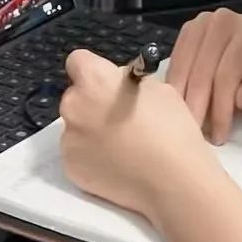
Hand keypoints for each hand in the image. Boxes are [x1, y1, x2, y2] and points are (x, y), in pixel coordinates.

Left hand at [60, 50, 214, 219]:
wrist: (173, 181)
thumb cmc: (171, 127)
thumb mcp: (158, 88)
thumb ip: (128, 83)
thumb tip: (118, 86)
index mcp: (95, 80)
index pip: (77, 60)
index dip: (94, 69)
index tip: (109, 83)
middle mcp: (73, 106)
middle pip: (76, 95)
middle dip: (92, 101)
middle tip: (119, 117)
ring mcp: (68, 139)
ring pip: (76, 125)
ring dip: (91, 129)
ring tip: (121, 145)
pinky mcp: (70, 168)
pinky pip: (77, 151)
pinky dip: (91, 154)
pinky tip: (116, 163)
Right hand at [166, 8, 241, 144]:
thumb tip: (239, 99)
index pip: (227, 73)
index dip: (220, 107)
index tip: (218, 136)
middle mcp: (222, 20)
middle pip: (201, 69)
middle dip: (197, 106)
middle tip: (195, 136)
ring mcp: (201, 22)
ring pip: (183, 65)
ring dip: (181, 98)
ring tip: (184, 125)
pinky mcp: (188, 29)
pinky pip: (174, 60)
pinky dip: (175, 85)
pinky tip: (177, 106)